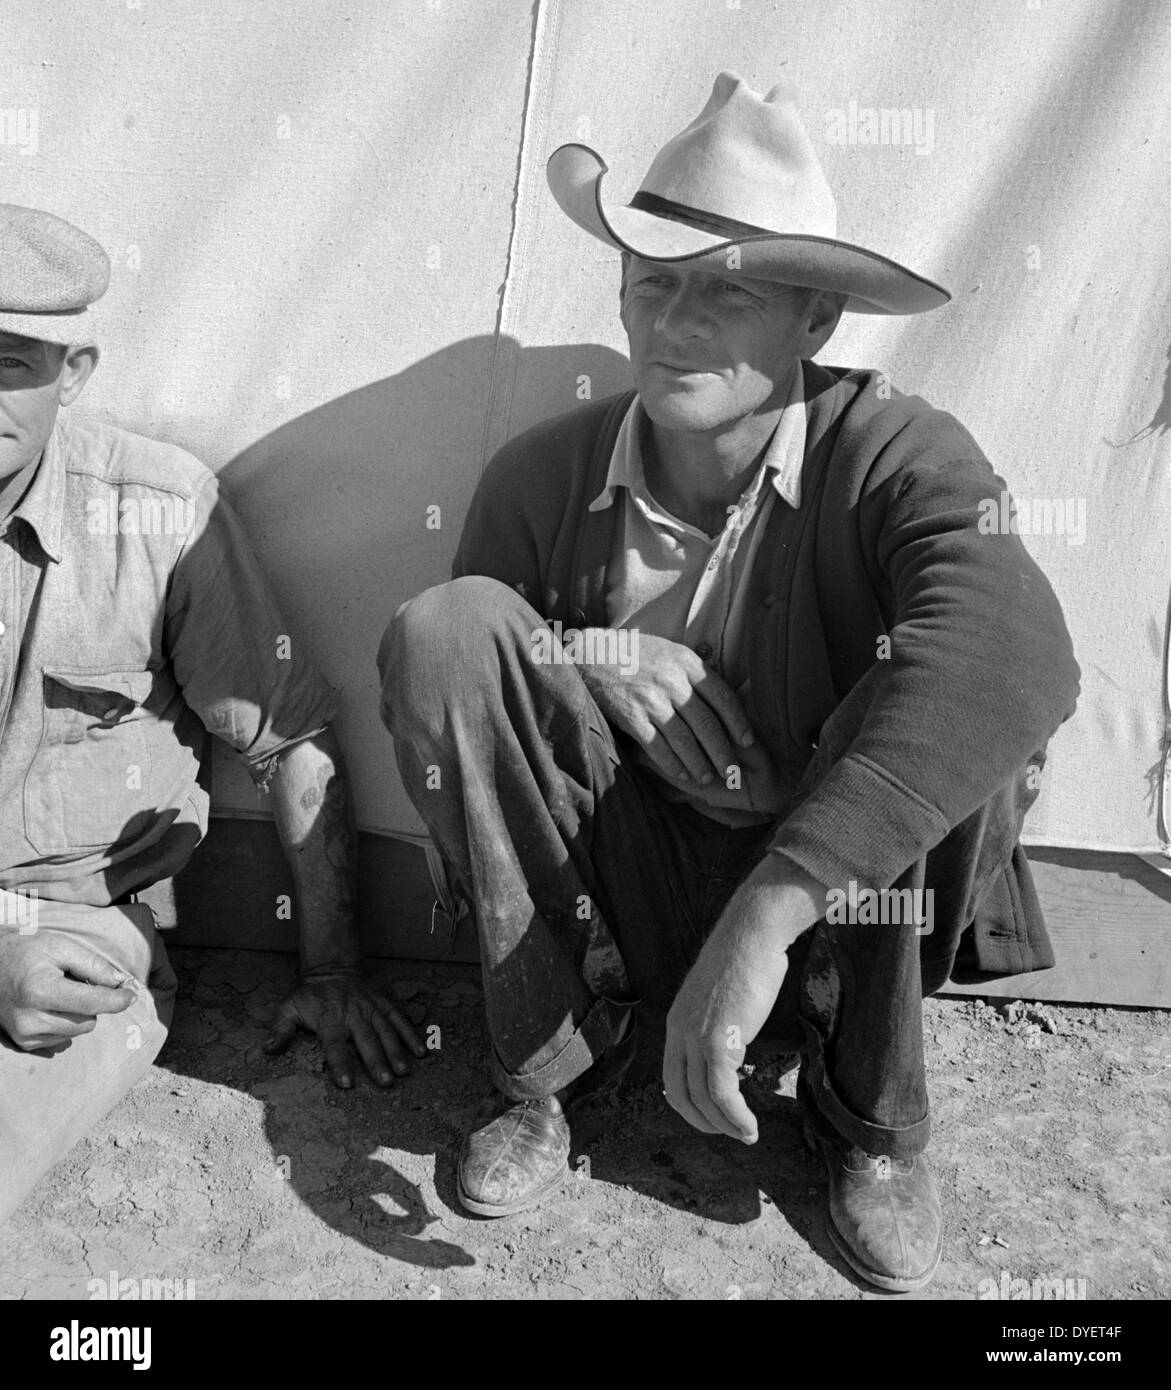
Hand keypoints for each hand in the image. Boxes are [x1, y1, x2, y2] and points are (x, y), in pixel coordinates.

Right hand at [0, 931, 136, 1050]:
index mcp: (39, 990)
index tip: (132, 995)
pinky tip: (50, 1006)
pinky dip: (66, 1022)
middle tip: (77, 982)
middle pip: (88, 1021)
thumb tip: (121, 984)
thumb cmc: (27, 952)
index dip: (116, 1000)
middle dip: (94, 1003)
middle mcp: (30, 1018)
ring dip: (80, 1013)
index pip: (90, 1003)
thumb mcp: (62, 946)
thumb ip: (94, 965)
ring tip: (60, 992)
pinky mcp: (25, 1043)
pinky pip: (64, 1037)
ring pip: (78, 1031)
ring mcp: (25, 1034)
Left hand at [263, 967, 424, 1088]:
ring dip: (396, 1051)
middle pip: (366, 1040)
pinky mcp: (384, 1002)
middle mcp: (352, 1013)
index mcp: (329, 1018)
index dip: (340, 1064)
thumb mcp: (289, 1008)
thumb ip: (280, 1029)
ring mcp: (371, 1007)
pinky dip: (411, 1034)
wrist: (333, 966)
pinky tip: (420, 1051)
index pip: (334, 1044)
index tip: (347, 1084)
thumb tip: (267, 1049)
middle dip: (376, 1061)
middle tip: (386, 1082)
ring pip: (386, 1030)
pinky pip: (399, 1018)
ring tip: (403, 1071)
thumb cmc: (310, 994)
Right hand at [577, 631, 754, 784]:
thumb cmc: (635, 655)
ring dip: (699, 763)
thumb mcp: (669, 653)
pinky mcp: (629, 714)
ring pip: (684, 739)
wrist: (590, 654)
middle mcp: (672, 680)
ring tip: (708, 778)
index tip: (748, 742)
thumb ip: (694, 673)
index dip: (739, 723)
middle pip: (707, 723)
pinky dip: (671, 763)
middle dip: (723, 752)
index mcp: (687, 663)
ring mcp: (650, 698)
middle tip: (733, 772)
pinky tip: (680, 774)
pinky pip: (656, 745)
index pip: (723, 696)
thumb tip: (723, 702)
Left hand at [663, 859, 824, 1140]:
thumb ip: (716, 1020)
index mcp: (676, 1022)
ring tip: (747, 1135)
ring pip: (704, 1100)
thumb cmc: (745, 959)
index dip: (691, 1104)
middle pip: (681, 1095)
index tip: (714, 1116)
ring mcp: (696, 1037)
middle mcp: (679, 1032)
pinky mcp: (718, 1041)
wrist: (752, 934)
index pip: (672, 1077)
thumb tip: (731, 1041)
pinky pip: (723, 1093)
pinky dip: (736, 1117)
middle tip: (730, 1133)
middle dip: (705, 1122)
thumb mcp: (720, 995)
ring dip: (726, 1126)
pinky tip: (750, 1125)